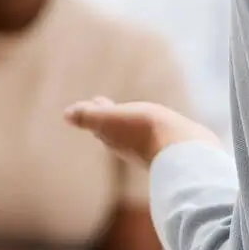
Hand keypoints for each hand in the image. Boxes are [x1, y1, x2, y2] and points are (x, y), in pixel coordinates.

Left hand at [65, 97, 219, 166]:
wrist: (182, 148)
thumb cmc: (144, 131)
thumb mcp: (109, 119)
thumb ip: (88, 116)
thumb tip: (66, 115)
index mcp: (112, 136)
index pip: (99, 124)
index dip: (95, 112)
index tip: (95, 102)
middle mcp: (130, 145)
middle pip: (115, 130)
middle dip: (110, 119)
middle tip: (106, 106)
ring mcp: (151, 147)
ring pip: (135, 133)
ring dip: (130, 123)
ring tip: (130, 114)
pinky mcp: (171, 148)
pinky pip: (156, 135)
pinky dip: (151, 128)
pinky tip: (160, 127)